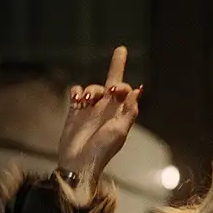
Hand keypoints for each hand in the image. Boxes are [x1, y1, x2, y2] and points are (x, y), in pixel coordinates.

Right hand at [58, 46, 141, 184]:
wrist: (78, 163)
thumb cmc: (102, 150)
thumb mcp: (119, 132)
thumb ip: (129, 112)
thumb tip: (138, 90)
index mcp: (120, 113)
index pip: (126, 92)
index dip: (123, 87)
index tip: (116, 92)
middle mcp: (107, 109)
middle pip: (113, 82)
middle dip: (117, 65)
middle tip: (121, 49)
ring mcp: (90, 109)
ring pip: (94, 87)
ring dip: (91, 88)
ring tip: (86, 99)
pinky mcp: (75, 111)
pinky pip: (77, 93)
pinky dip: (77, 91)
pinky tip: (77, 99)